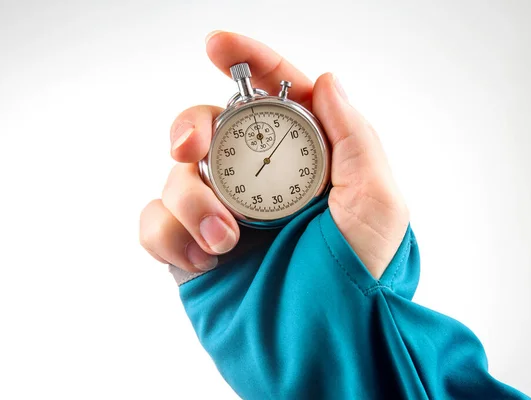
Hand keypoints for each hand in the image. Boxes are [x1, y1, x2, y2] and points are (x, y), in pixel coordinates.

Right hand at [139, 31, 408, 278]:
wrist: (322, 351)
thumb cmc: (358, 280)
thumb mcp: (375, 203)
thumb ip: (353, 137)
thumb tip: (326, 81)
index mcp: (303, 162)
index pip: (272, 96)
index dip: (246, 60)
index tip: (217, 43)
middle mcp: (258, 183)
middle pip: (207, 128)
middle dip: (191, 129)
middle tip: (193, 150)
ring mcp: (222, 216)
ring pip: (176, 176)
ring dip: (191, 202)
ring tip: (225, 241)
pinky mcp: (193, 250)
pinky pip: (155, 223)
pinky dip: (168, 235)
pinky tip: (203, 261)